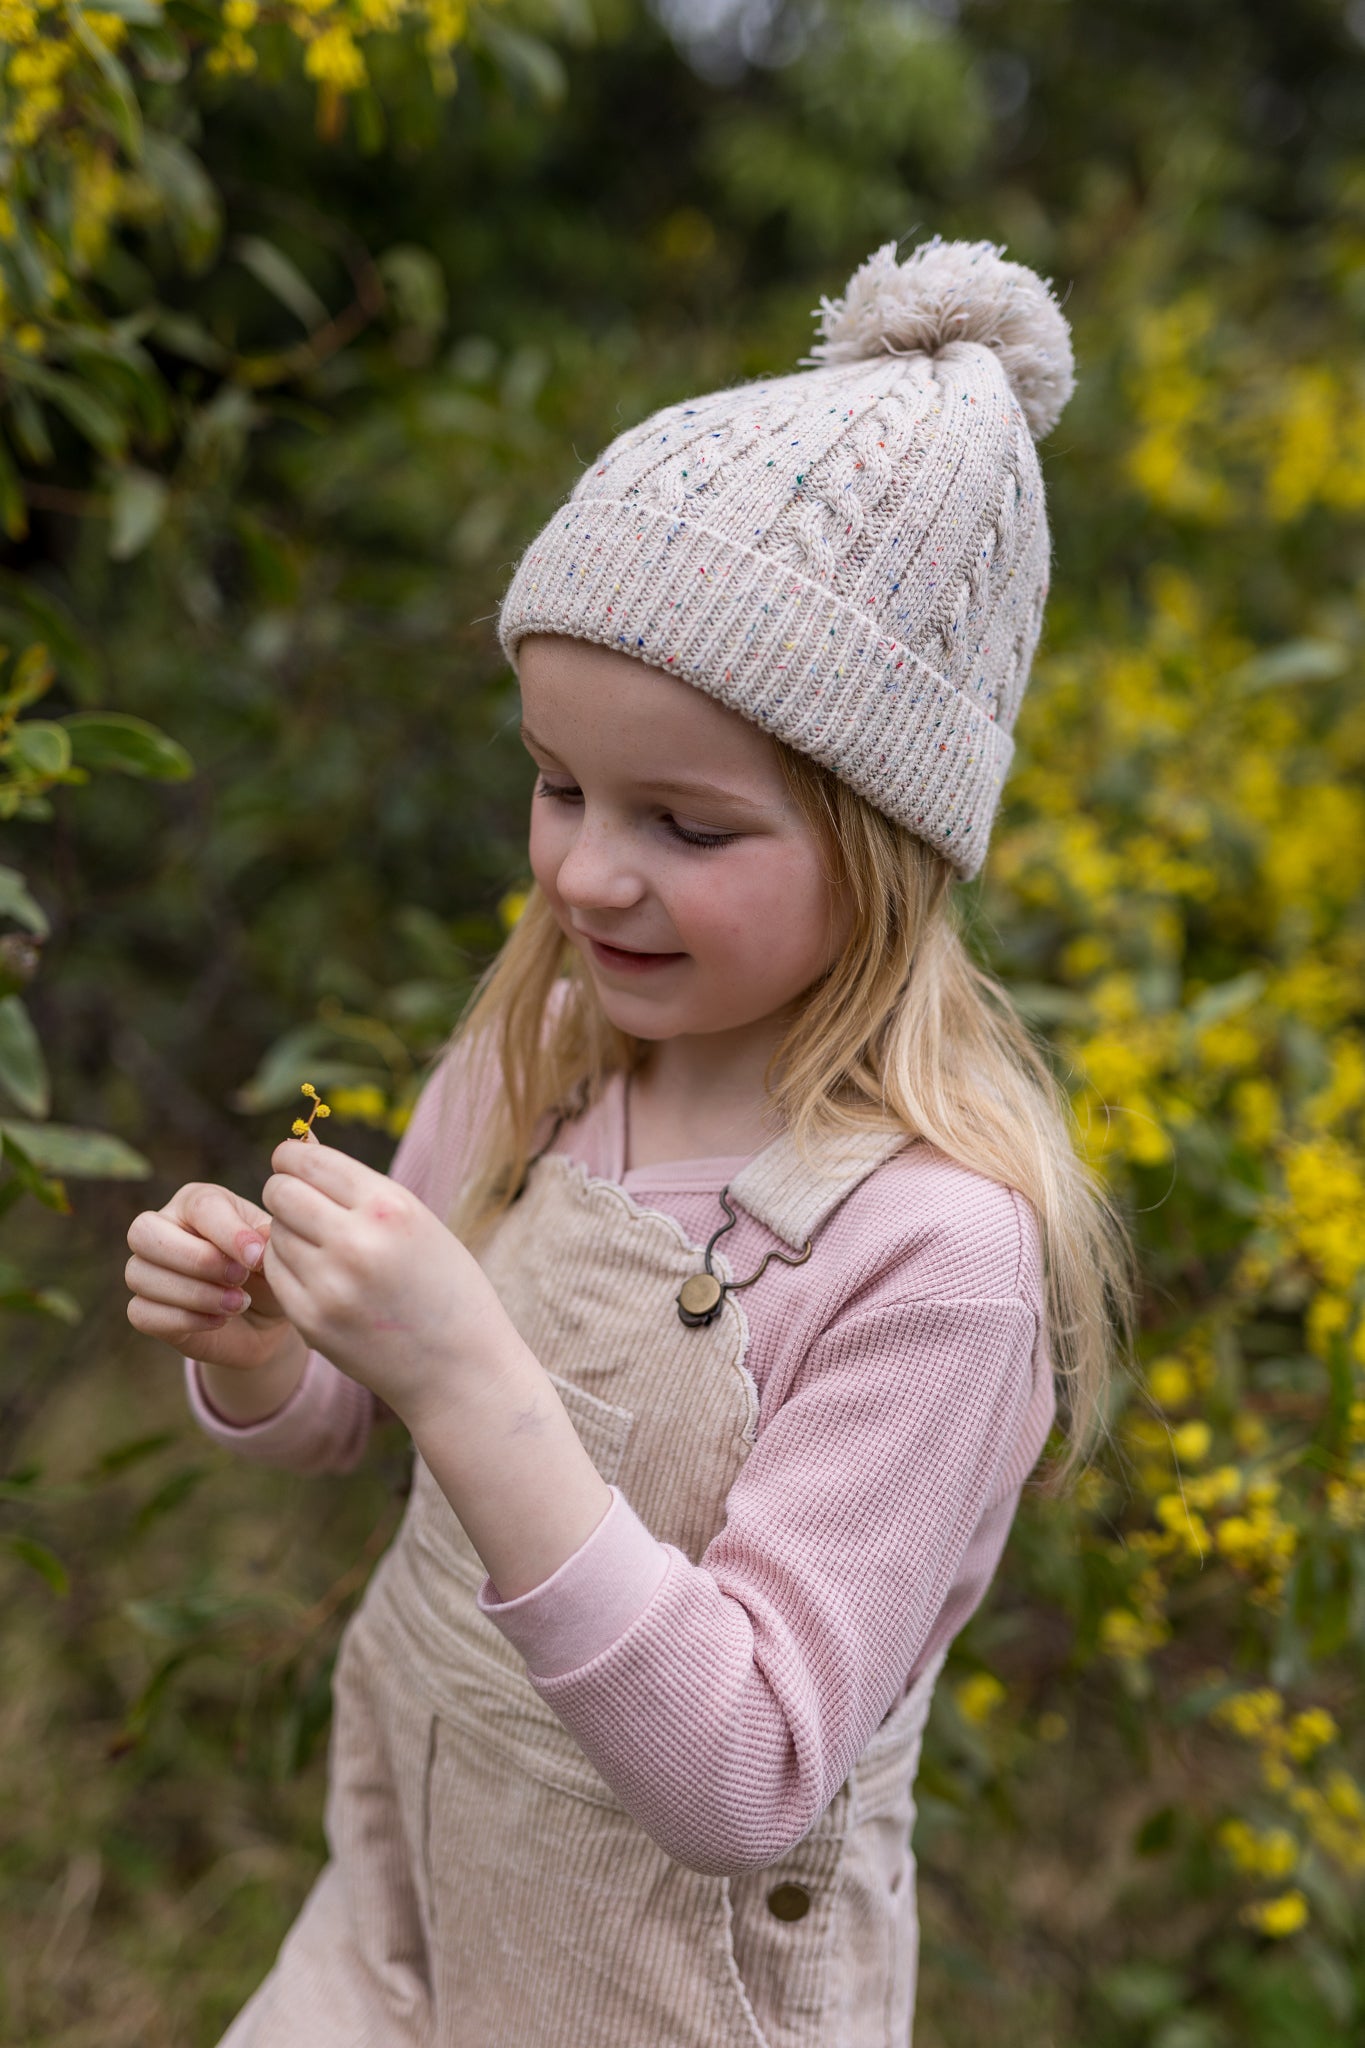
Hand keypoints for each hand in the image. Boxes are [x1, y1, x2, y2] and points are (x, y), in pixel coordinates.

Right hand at [126, 1177, 296, 1375]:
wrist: (264, 1319)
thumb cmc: (267, 1273)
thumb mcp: (276, 1252)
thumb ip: (267, 1240)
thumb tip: (259, 1239)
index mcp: (196, 1202)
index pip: (199, 1205)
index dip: (229, 1233)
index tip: (257, 1258)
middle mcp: (162, 1229)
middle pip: (144, 1231)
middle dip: (196, 1259)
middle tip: (239, 1277)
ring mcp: (146, 1270)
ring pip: (139, 1274)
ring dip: (195, 1294)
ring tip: (239, 1303)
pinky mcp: (143, 1310)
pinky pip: (142, 1312)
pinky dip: (184, 1320)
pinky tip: (219, 1320)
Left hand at [260, 1136, 517, 1425]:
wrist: (461, 1369)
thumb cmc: (444, 1286)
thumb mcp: (419, 1223)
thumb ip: (359, 1190)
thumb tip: (298, 1148)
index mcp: (391, 1207)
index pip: (307, 1161)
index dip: (293, 1159)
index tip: (297, 1168)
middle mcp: (356, 1242)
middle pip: (280, 1193)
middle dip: (285, 1193)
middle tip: (303, 1207)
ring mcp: (329, 1286)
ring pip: (272, 1233)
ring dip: (288, 1234)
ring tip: (324, 1248)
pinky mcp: (311, 1321)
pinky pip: (274, 1273)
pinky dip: (287, 1267)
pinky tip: (317, 1275)